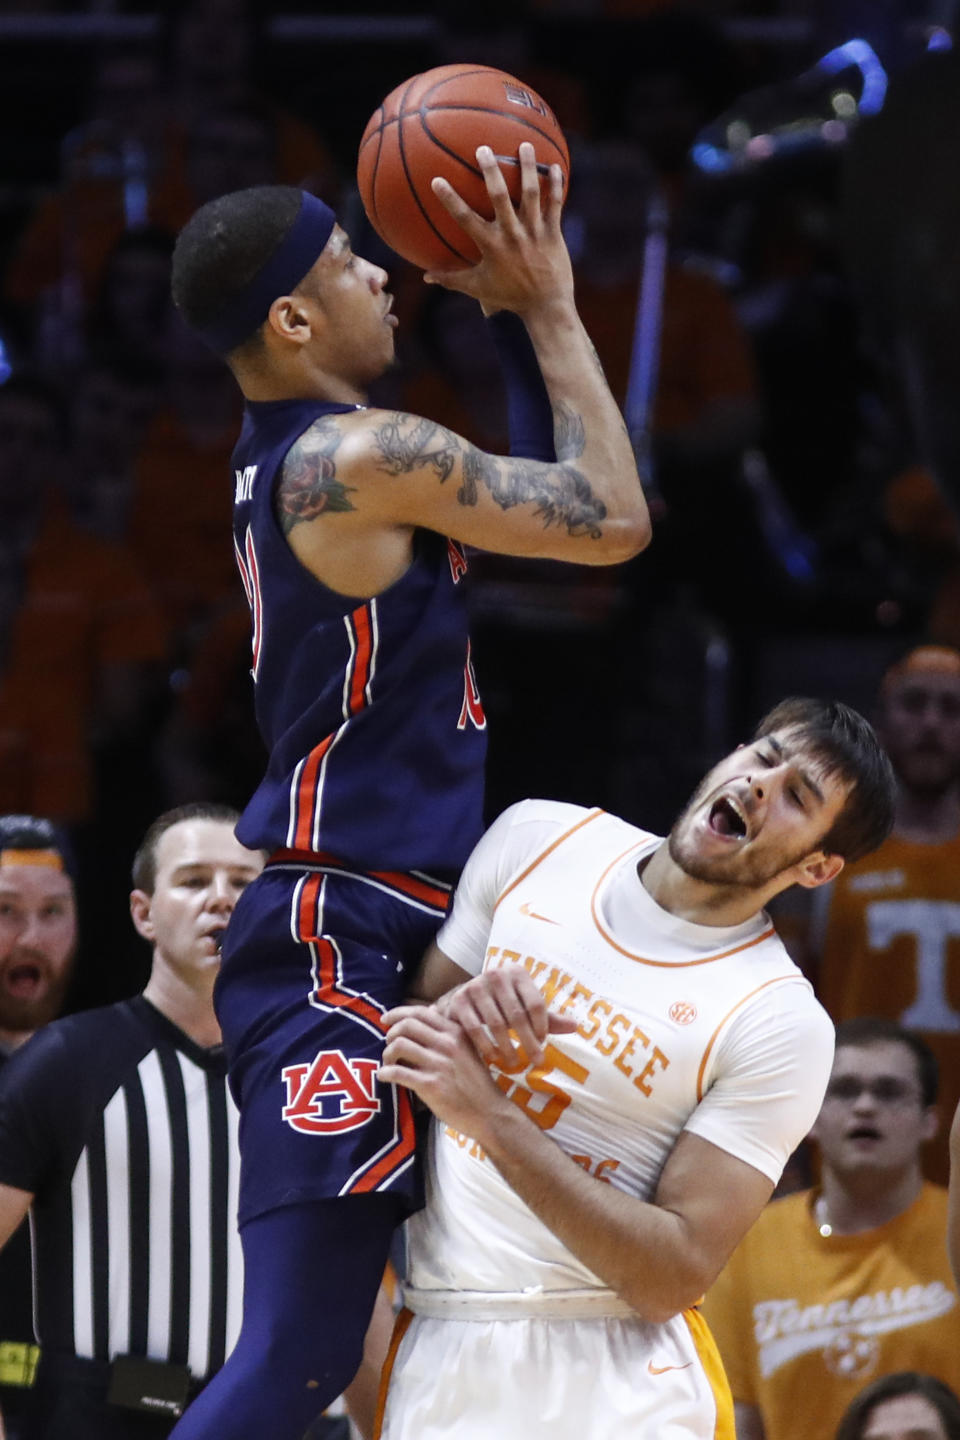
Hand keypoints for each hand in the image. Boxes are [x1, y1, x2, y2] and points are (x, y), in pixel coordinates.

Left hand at [379, 1005, 506, 1140]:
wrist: (488, 1112)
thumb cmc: (476, 1081)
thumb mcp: (468, 1048)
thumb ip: (449, 1030)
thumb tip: (430, 1009)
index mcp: (456, 1032)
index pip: (420, 1012)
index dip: (398, 1013)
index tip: (385, 1019)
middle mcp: (447, 1044)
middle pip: (406, 1026)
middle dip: (391, 1033)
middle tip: (389, 1045)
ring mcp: (439, 1064)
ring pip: (399, 1045)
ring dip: (387, 1053)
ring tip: (389, 1062)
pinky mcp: (430, 1085)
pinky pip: (398, 1072)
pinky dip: (385, 1073)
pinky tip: (385, 1076)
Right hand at [385, 966, 576, 1069]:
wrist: (467, 998)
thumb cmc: (505, 1004)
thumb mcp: (525, 1006)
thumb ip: (548, 1018)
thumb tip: (575, 1027)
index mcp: (517, 973)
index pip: (535, 1003)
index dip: (542, 1026)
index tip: (543, 1044)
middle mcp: (496, 975)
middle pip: (517, 1015)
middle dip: (528, 1042)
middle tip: (536, 1062)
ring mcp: (475, 986)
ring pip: (497, 1023)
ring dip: (507, 1047)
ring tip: (514, 1064)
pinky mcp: (459, 1000)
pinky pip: (475, 1028)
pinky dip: (486, 1046)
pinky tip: (494, 1058)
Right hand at [424, 142, 573, 317]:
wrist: (546, 306)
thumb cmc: (510, 297)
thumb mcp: (478, 289)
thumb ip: (452, 280)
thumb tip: (425, 277)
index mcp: (491, 247)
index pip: (465, 219)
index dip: (450, 200)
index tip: (437, 180)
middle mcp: (512, 235)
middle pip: (499, 196)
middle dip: (491, 171)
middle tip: (484, 149)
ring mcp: (534, 232)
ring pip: (530, 193)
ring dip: (527, 168)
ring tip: (524, 145)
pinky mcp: (553, 233)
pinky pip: (554, 204)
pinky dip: (555, 185)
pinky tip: (555, 166)